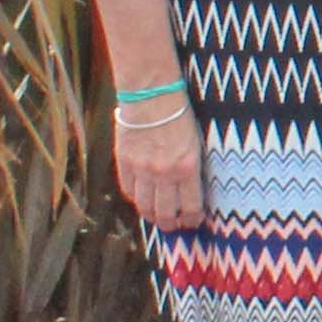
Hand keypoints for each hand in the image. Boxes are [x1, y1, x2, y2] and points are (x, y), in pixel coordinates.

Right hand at [112, 101, 206, 231]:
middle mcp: (164, 173)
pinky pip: (128, 190)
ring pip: (145, 207)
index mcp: (188, 168)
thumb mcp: (197, 144)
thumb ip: (192, 171)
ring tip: (157, 218)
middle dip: (172, 224)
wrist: (152, 95)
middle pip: (165, 213)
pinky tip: (142, 198)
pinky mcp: (125, 162)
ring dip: (152, 216)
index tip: (193, 222)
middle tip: (174, 226)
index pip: (191, 207)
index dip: (192, 220)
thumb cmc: (180, 116)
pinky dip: (135, 198)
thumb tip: (191, 194)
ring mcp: (142, 169)